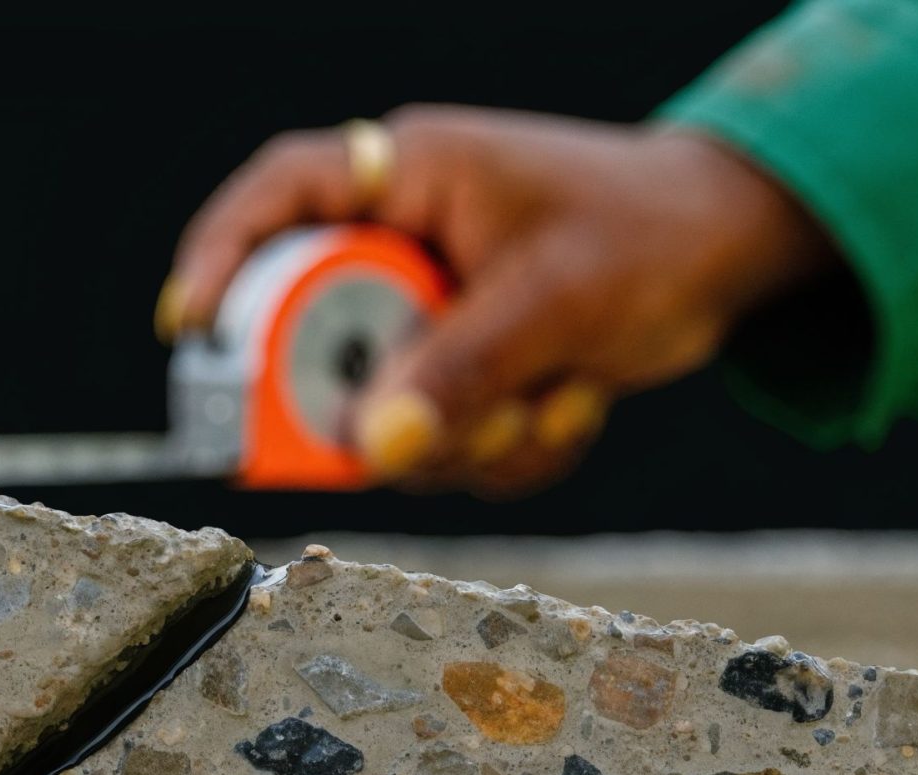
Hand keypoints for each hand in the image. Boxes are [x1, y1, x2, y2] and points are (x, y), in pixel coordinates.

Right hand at [157, 107, 834, 496]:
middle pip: (314, 338)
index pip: (284, 197)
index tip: (190, 329)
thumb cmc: (647, 233)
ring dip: (463, 438)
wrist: (727, 252)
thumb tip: (374, 449)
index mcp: (409, 179)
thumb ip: (461, 371)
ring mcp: (423, 315)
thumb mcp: (557, 302)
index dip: (220, 258)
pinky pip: (439, 443)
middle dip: (373, 403)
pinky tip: (570, 409)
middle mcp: (398, 245)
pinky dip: (505, 452)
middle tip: (406, 437)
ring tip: (552, 402)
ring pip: (379, 412)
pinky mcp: (454, 374)